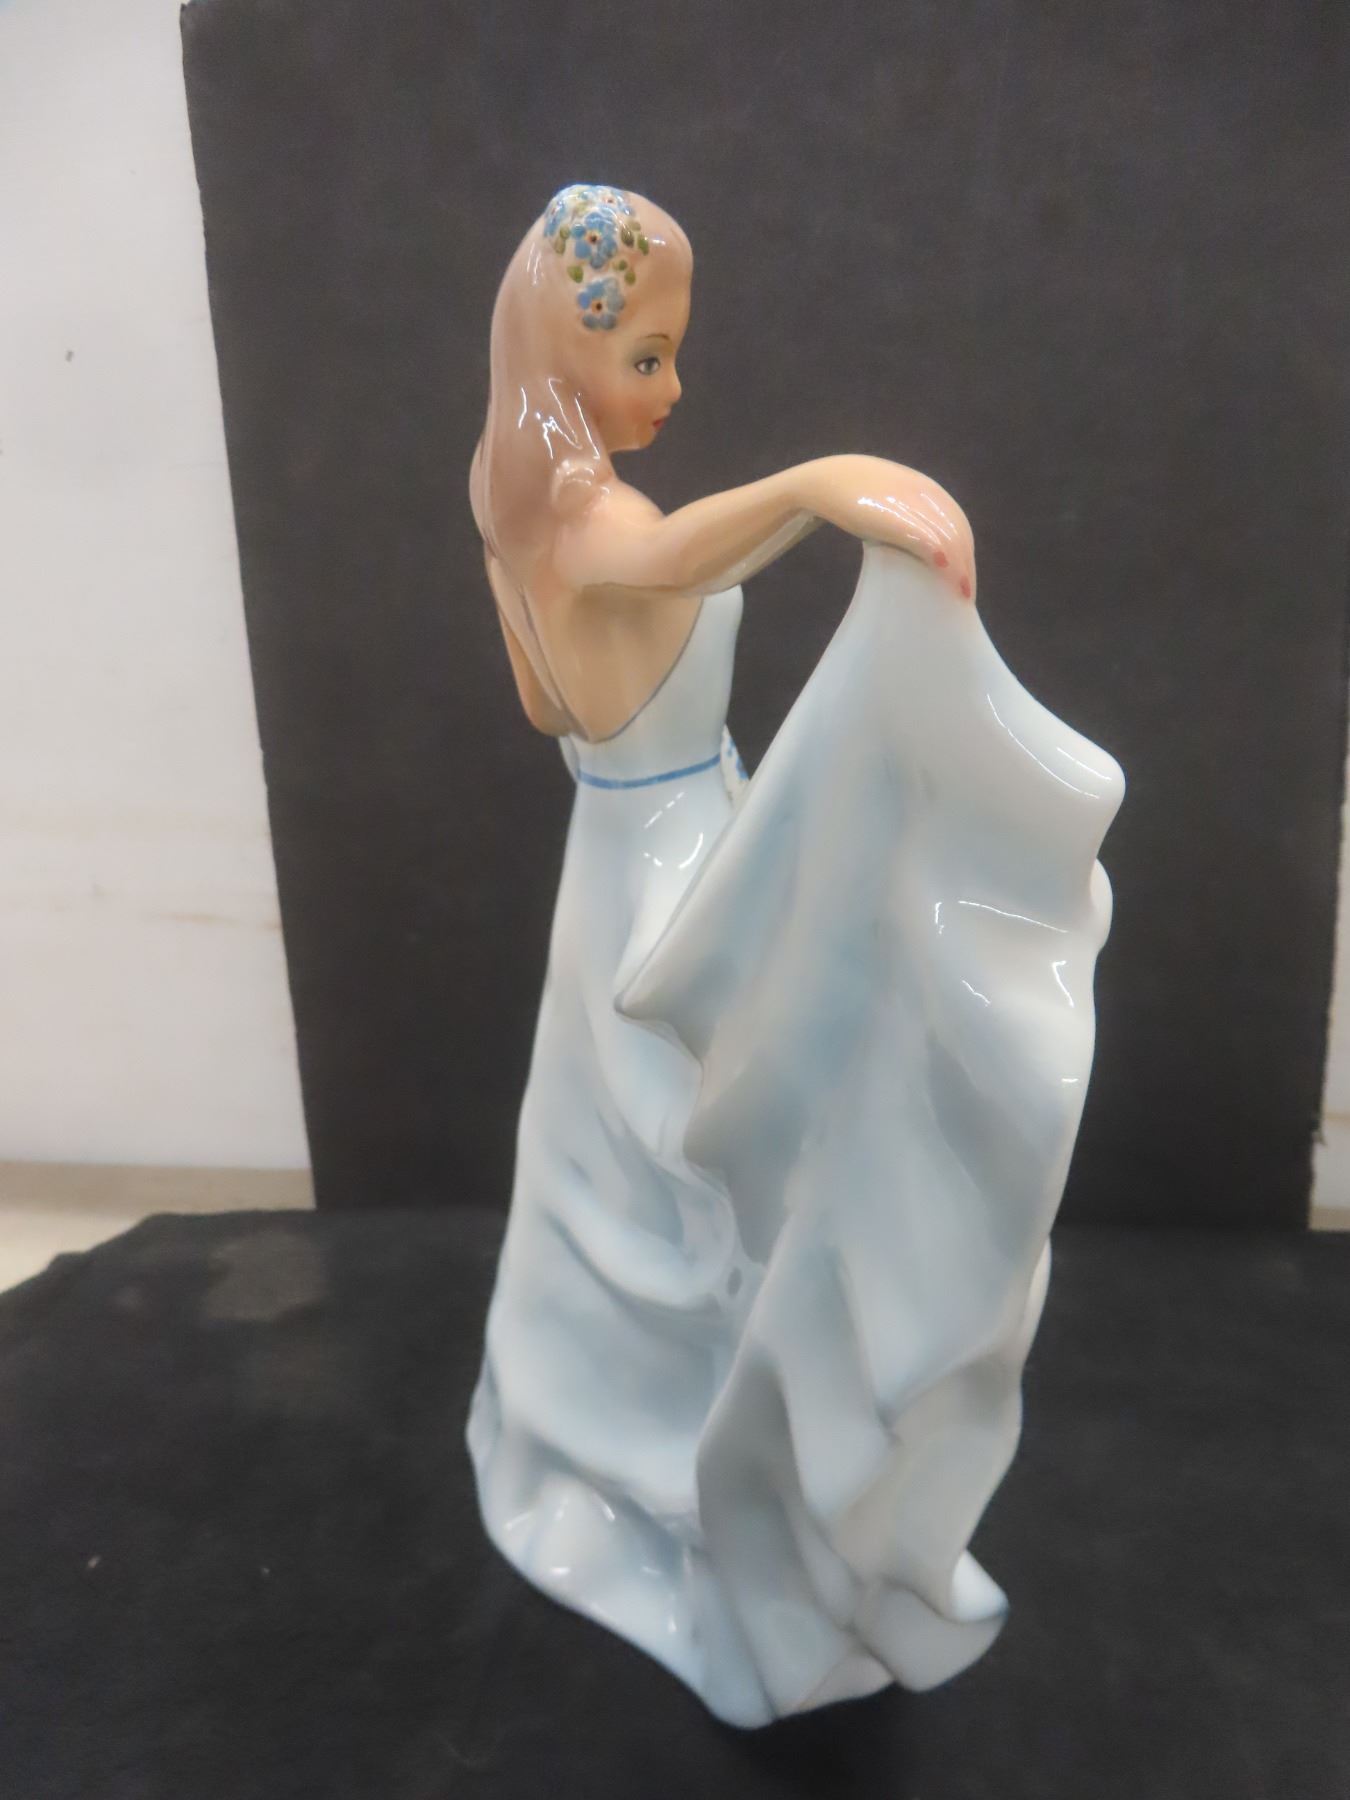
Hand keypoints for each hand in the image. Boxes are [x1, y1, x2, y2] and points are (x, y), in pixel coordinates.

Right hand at [797, 454, 975, 602]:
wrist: (823, 481)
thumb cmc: (852, 495)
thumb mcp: (887, 500)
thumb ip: (905, 514)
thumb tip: (915, 546)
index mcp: (926, 488)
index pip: (958, 523)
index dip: (965, 551)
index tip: (964, 576)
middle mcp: (925, 493)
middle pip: (958, 533)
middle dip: (966, 565)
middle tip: (965, 594)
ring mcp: (912, 504)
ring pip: (949, 538)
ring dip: (958, 569)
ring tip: (959, 594)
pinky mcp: (896, 516)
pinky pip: (927, 537)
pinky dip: (939, 555)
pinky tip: (942, 570)